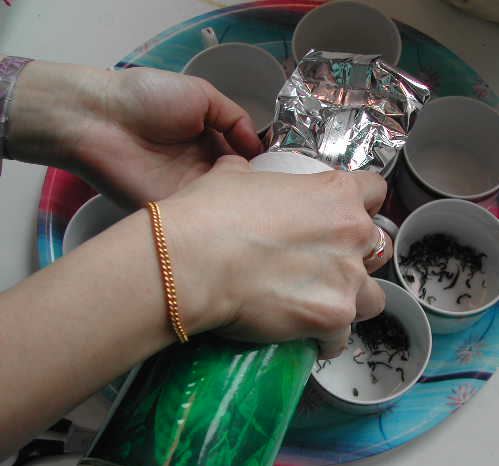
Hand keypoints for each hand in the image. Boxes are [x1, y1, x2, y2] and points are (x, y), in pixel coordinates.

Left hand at [9, 61, 262, 205]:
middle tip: (281, 197)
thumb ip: (234, 117)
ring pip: (223, 205)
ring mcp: (186, 193)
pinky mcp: (171, 212)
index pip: (243, 160)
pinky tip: (244, 220)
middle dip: (257, 192)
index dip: (262, 166)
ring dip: (243, 207)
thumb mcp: (201, 94)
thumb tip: (257, 146)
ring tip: (272, 211)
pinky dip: (220, 221)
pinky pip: (201, 219)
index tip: (284, 174)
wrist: (98, 119)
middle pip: (236, 186)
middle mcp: (201, 170)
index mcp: (209, 142)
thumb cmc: (148, 99)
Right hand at [159, 156, 390, 357]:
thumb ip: (251, 173)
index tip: (350, 217)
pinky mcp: (332, 318)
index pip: (376, 192)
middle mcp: (352, 233)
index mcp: (336, 194)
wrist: (192, 261)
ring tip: (323, 306)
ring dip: (353, 300)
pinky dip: (328, 338)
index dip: (365, 205)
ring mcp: (347, 278)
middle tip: (328, 265)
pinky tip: (309, 336)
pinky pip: (343, 336)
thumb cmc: (209, 213)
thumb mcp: (232, 176)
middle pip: (379, 247)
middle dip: (359, 257)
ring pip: (373, 297)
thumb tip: (238, 169)